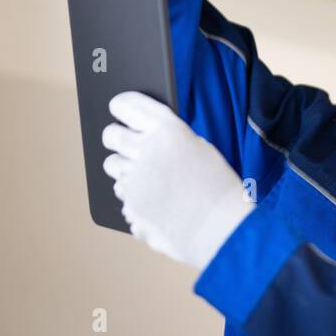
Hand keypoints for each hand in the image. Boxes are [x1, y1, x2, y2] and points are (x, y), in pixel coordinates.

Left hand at [102, 91, 253, 269]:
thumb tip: (140, 136)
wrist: (223, 231)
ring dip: (125, 169)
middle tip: (122, 141)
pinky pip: (122, 195)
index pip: (128, 105)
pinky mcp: (130, 206)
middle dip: (114, 136)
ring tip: (150, 178)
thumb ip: (168, 139)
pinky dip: (134, 198)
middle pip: (112, 134)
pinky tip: (157, 203)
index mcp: (168, 131)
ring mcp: (135, 181)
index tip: (117, 106)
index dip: (120, 104)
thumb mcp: (199, 149)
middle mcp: (147, 151)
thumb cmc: (218, 189)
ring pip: (112, 166)